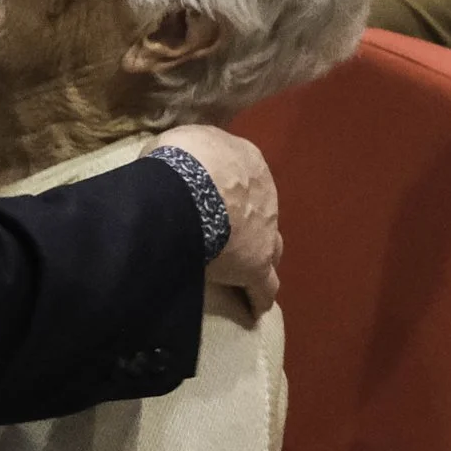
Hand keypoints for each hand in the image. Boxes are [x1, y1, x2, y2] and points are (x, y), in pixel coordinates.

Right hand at [150, 124, 280, 313]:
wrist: (188, 188)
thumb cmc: (181, 160)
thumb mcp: (181, 141)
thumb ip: (189, 153)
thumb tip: (178, 163)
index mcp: (247, 160)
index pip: (243, 179)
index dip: (231, 192)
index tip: (216, 202)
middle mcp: (264, 193)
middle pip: (262, 213)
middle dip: (251, 224)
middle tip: (231, 236)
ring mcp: (265, 232)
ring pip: (272, 248)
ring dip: (260, 256)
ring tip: (245, 270)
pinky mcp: (256, 265)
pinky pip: (263, 286)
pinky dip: (259, 296)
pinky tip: (254, 309)